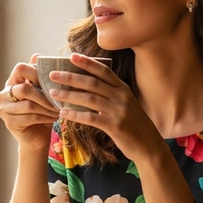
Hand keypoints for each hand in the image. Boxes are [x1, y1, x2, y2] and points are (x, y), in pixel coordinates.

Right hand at [0, 55, 58, 151]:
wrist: (38, 135)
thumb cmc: (43, 110)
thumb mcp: (43, 91)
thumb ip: (40, 75)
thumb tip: (36, 55)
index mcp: (12, 82)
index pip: (20, 68)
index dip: (37, 73)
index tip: (53, 81)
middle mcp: (3, 94)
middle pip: (24, 88)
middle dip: (45, 95)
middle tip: (58, 100)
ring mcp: (4, 109)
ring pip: (29, 104)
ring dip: (47, 108)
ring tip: (58, 110)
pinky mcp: (9, 122)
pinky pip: (30, 117)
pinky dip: (45, 117)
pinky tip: (53, 117)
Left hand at [49, 54, 164, 161]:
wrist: (149, 146)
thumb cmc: (134, 125)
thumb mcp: (126, 105)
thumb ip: (111, 95)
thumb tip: (88, 87)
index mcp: (123, 89)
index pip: (104, 71)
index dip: (88, 63)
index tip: (72, 56)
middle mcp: (121, 97)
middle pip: (93, 83)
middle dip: (71, 77)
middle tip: (53, 75)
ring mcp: (119, 111)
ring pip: (89, 99)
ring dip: (69, 95)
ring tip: (53, 93)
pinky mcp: (115, 126)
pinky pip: (91, 118)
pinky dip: (75, 115)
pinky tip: (63, 114)